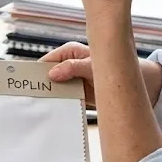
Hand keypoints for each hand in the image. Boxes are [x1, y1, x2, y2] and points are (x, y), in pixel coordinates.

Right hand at [41, 42, 161, 106]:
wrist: (134, 82)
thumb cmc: (117, 65)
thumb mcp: (94, 66)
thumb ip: (73, 67)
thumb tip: (52, 73)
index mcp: (69, 52)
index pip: (46, 61)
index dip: (36, 70)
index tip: (27, 81)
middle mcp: (67, 64)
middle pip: (47, 75)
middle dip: (40, 84)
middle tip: (30, 95)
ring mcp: (71, 79)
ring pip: (54, 87)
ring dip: (50, 95)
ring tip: (39, 105)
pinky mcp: (77, 92)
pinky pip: (64, 97)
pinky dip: (59, 103)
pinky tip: (53, 109)